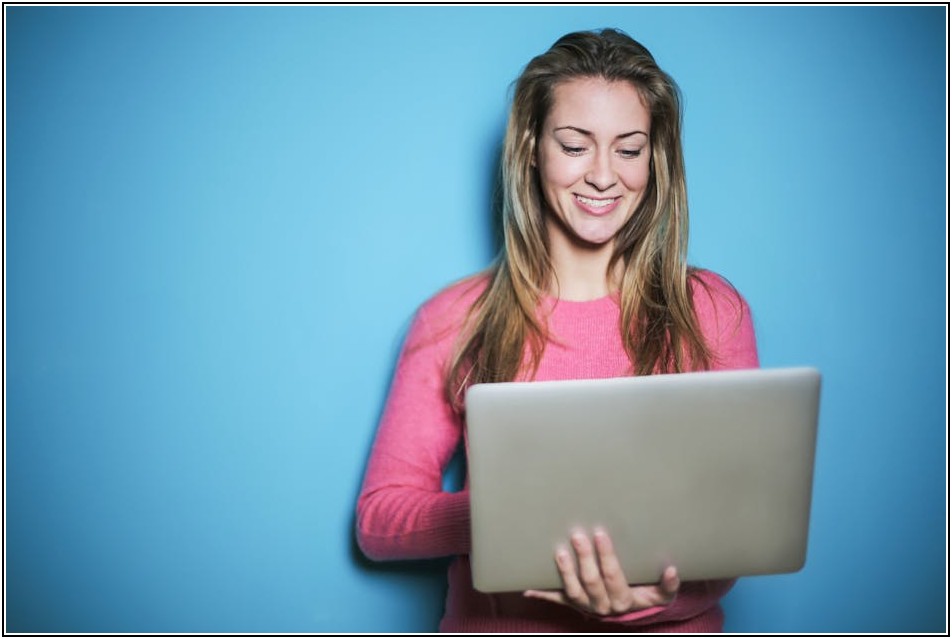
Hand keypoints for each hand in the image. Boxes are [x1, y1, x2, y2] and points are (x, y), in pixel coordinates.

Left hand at [523, 528, 679, 615]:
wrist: (630, 614)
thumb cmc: (645, 596)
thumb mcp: (660, 595)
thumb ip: (667, 585)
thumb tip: (671, 570)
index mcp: (623, 600)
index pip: (613, 576)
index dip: (606, 556)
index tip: (600, 534)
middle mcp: (602, 605)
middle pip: (591, 581)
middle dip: (584, 558)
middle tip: (578, 534)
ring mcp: (585, 605)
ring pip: (572, 591)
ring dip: (565, 572)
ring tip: (559, 551)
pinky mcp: (572, 604)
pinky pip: (556, 600)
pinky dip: (542, 593)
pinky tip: (527, 587)